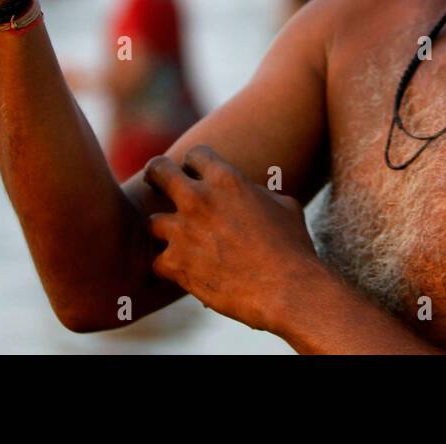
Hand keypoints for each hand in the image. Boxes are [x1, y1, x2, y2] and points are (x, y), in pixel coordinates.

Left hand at [144, 145, 322, 332]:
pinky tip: (185, 272)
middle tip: (157, 183)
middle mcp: (198, 199)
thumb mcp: (283, 206)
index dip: (195, 164)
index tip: (195, 173)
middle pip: (158, 171)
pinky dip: (170, 268)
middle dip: (156, 175)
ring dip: (165, 231)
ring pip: (153, 222)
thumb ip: (257, 193)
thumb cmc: (293, 247)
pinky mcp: (176, 264)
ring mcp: (183, 232)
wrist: (289, 290)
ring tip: (180, 241)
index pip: (195, 154)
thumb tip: (250, 193)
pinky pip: (158, 262)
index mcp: (226, 179)